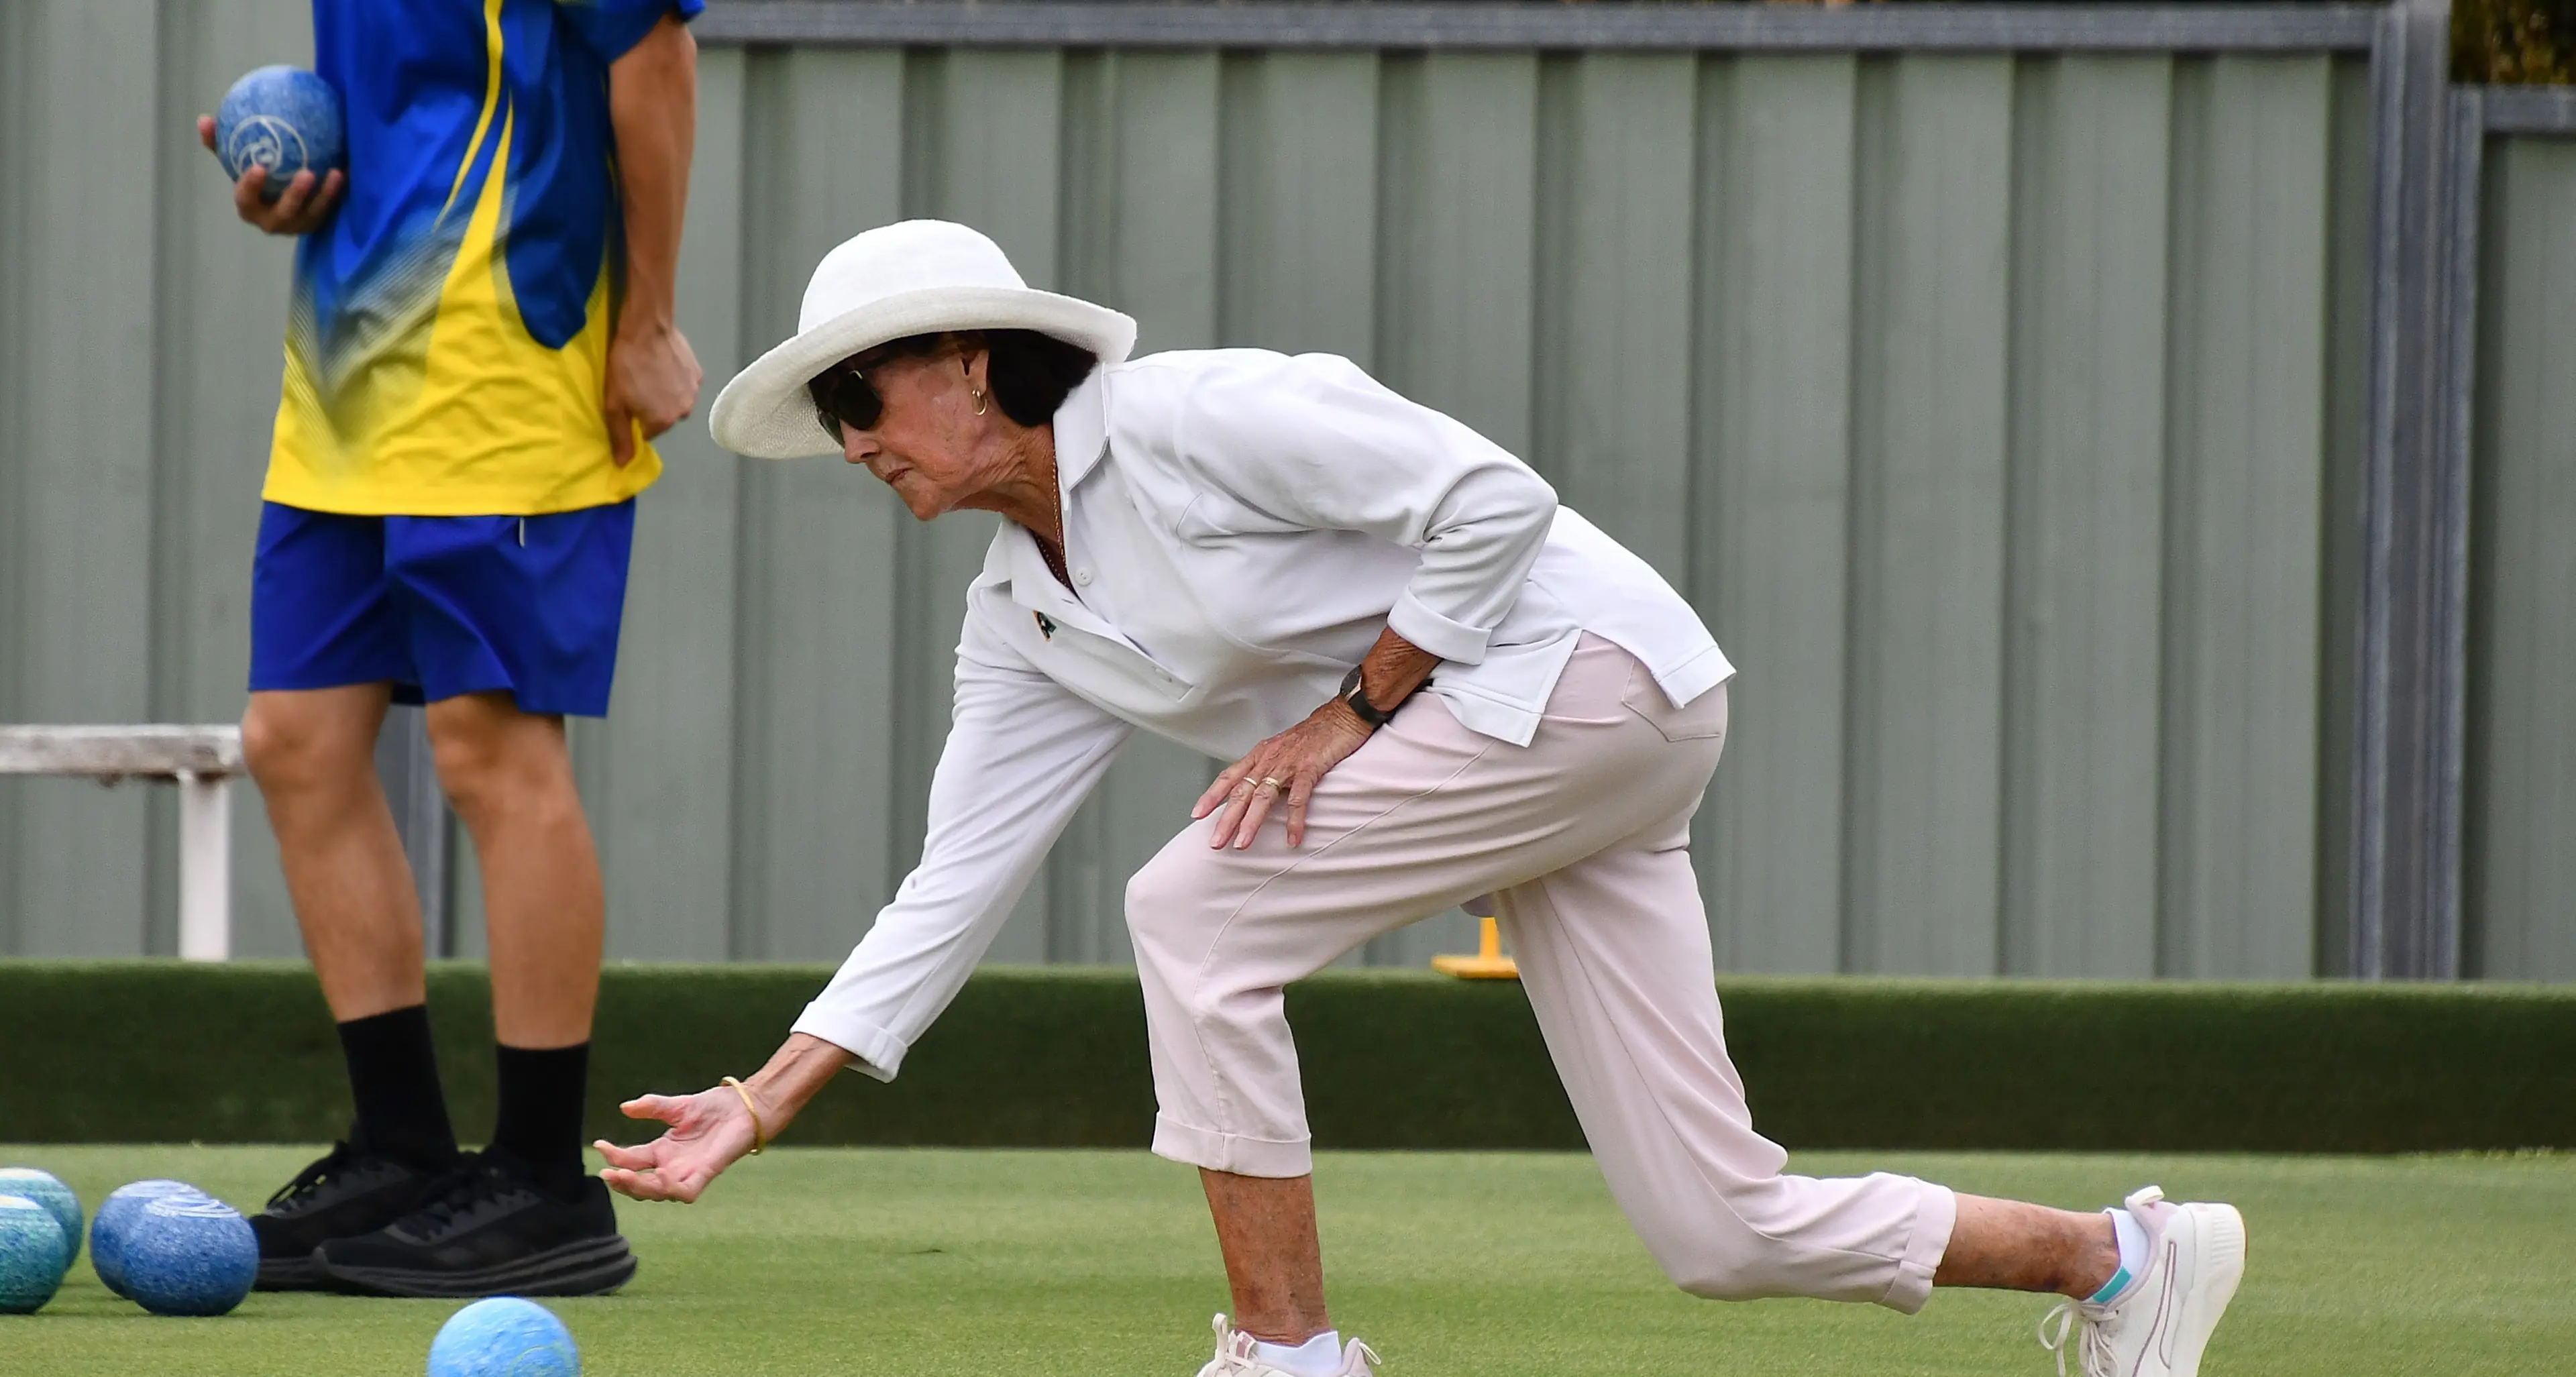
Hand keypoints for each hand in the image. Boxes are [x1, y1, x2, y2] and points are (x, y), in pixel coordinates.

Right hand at [198, 115, 342, 234]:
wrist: (285, 198)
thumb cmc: (258, 176)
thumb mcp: (238, 161)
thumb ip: (222, 144)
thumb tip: (203, 120)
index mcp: (251, 207)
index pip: (246, 200)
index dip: (251, 188)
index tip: (259, 167)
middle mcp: (274, 221)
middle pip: (283, 214)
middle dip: (294, 197)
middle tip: (307, 173)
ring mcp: (299, 226)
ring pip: (313, 214)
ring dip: (325, 195)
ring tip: (335, 173)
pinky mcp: (319, 224)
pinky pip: (331, 208)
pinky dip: (339, 191)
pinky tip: (347, 169)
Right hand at [594, 1084, 759, 1203]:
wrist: (744, 1106)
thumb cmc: (714, 1107)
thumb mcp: (677, 1106)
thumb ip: (652, 1107)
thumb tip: (624, 1107)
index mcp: (662, 1152)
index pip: (631, 1160)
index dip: (614, 1156)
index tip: (599, 1144)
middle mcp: (672, 1166)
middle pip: (641, 1183)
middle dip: (622, 1181)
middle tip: (607, 1172)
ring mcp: (688, 1172)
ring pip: (658, 1192)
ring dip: (639, 1187)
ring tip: (622, 1176)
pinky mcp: (705, 1173)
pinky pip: (686, 1191)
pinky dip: (672, 1190)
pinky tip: (660, 1179)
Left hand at [603, 316, 701, 464]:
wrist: (646, 328)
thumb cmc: (625, 366)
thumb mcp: (613, 404)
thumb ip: (620, 436)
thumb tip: (624, 465)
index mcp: (663, 421)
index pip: (648, 432)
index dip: (635, 418)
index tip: (627, 400)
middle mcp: (683, 411)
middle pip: (665, 417)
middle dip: (653, 407)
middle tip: (637, 385)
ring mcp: (694, 391)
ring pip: (677, 401)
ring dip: (666, 393)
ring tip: (651, 373)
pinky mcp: (697, 373)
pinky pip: (685, 384)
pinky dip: (675, 379)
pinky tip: (662, 364)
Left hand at [1195, 701, 1374, 848]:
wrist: (1341, 717)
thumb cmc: (1313, 736)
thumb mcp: (1282, 751)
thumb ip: (1267, 769)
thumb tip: (1255, 792)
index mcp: (1260, 755)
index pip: (1229, 776)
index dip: (1212, 795)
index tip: (1197, 814)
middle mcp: (1269, 759)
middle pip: (1241, 792)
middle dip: (1226, 819)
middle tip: (1215, 842)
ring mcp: (1288, 764)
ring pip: (1263, 796)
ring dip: (1251, 822)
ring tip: (1242, 844)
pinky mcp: (1309, 768)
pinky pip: (1299, 798)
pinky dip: (1294, 820)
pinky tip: (1293, 838)